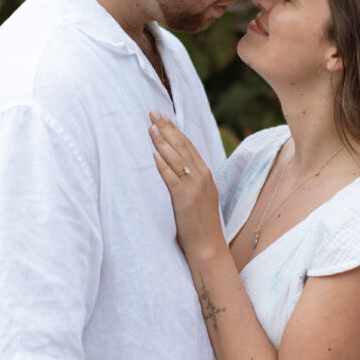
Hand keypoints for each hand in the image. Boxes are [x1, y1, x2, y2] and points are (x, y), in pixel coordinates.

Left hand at [149, 112, 224, 261]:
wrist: (209, 247)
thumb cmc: (201, 225)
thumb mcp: (200, 197)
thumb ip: (191, 180)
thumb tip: (176, 166)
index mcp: (206, 174)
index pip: (188, 146)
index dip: (174, 130)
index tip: (162, 117)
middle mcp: (202, 177)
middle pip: (182, 147)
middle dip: (167, 129)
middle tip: (153, 113)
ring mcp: (194, 188)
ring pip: (177, 159)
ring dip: (162, 142)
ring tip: (150, 128)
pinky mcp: (185, 199)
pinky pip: (172, 179)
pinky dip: (163, 166)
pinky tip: (154, 155)